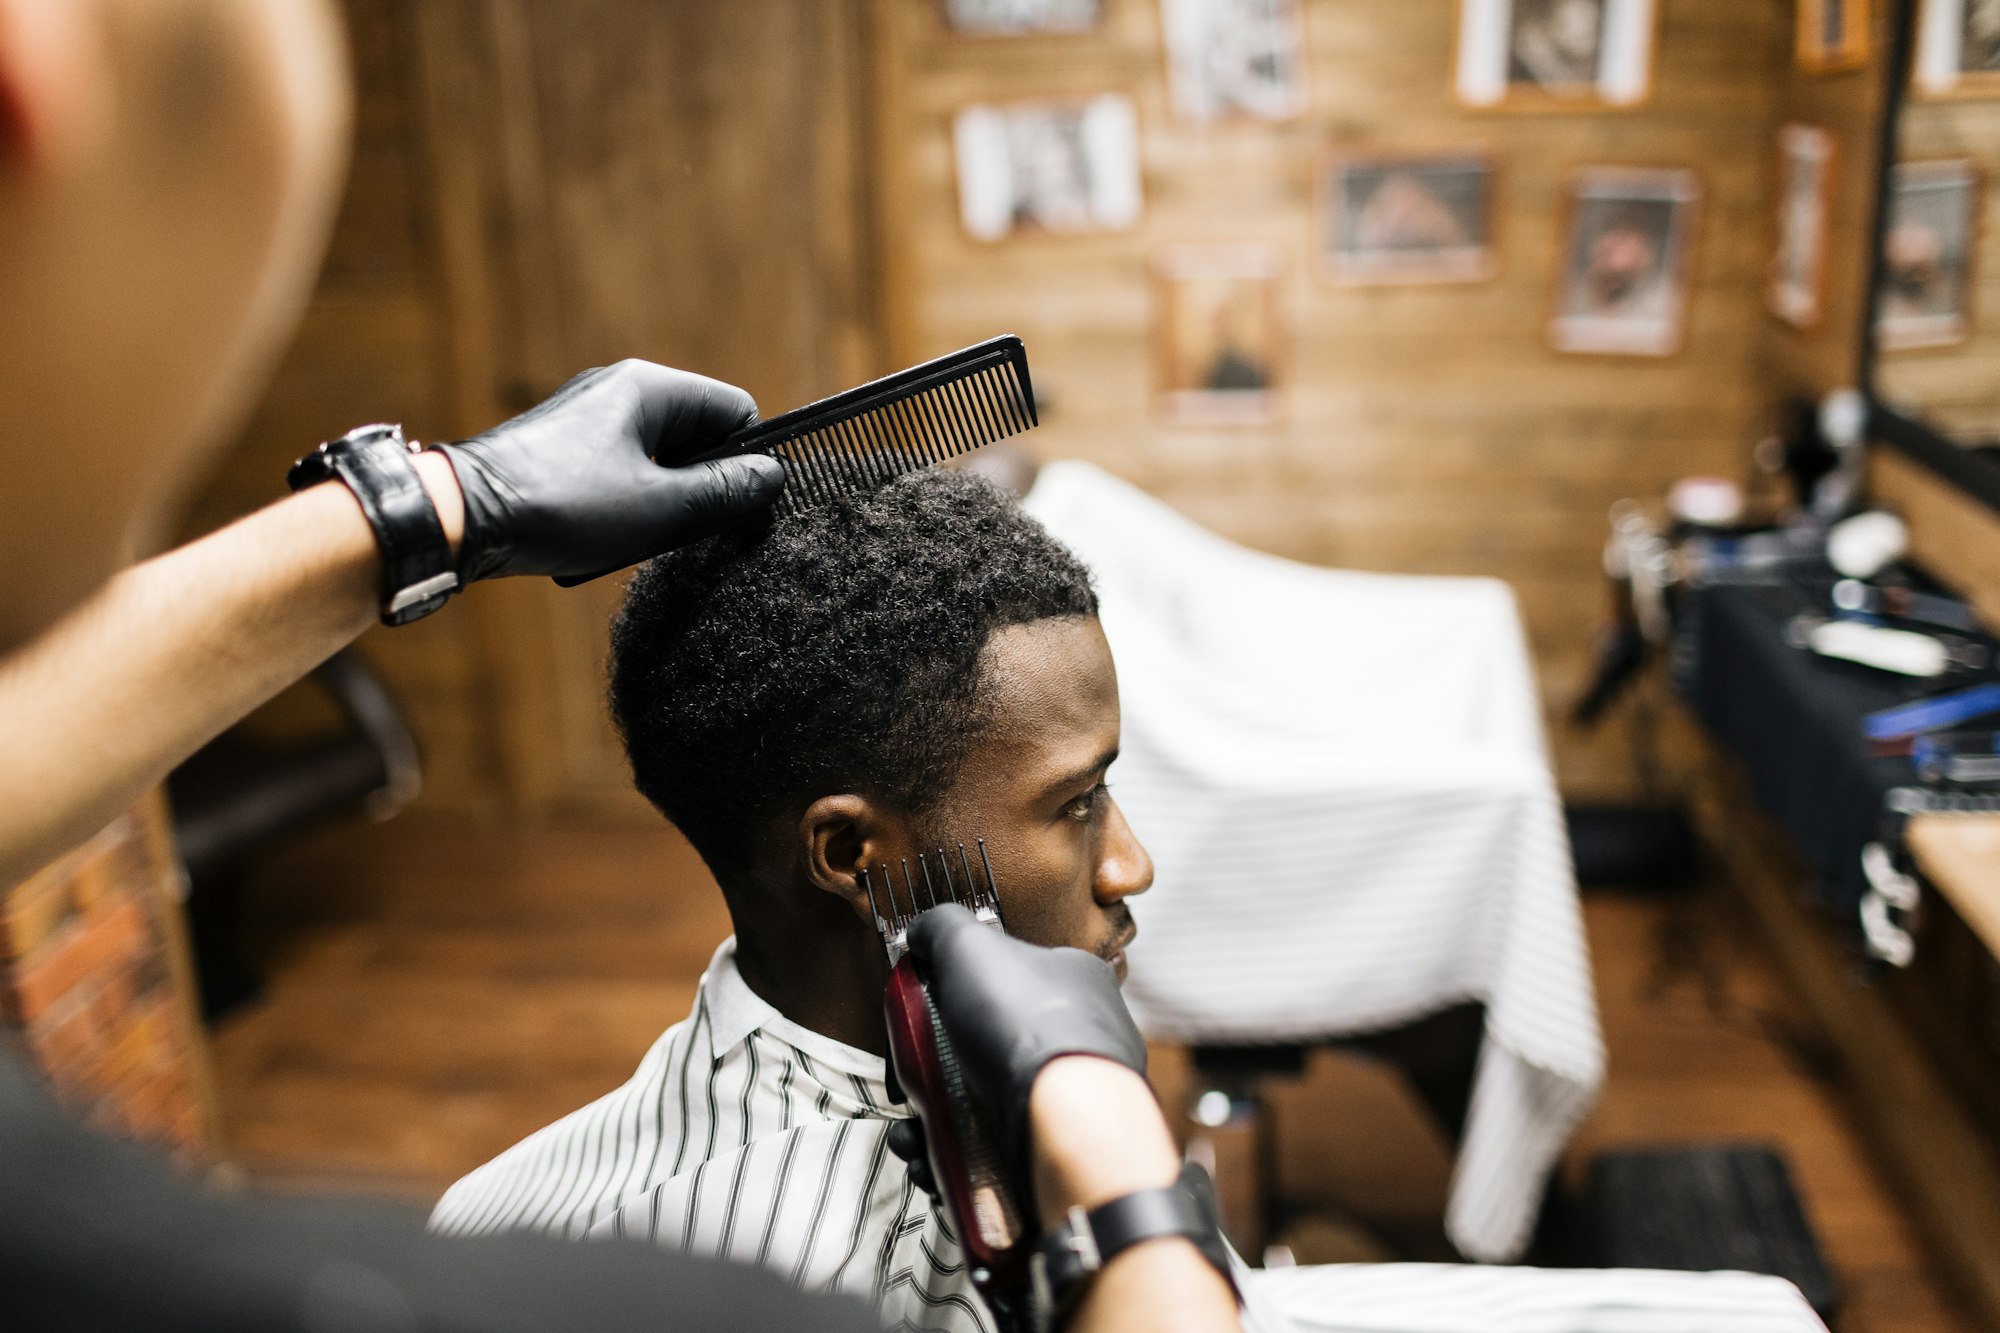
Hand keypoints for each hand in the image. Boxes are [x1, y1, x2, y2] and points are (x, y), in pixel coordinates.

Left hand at [433, 360, 786, 583]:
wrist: (464, 516)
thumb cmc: (564, 506)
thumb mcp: (661, 508)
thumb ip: (725, 492)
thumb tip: (772, 478)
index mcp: (650, 388)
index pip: (735, 411)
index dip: (747, 463)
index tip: (738, 509)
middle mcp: (619, 389)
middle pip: (697, 436)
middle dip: (701, 487)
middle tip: (685, 531)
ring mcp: (587, 417)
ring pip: (659, 459)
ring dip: (662, 503)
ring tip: (636, 538)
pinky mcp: (562, 447)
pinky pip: (620, 471)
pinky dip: (625, 506)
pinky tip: (604, 538)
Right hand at [902, 904, 1147, 1184]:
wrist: (1066, 1123)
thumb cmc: (1024, 1025)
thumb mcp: (970, 945)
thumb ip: (942, 927)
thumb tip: (921, 932)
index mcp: (1070, 983)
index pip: (1004, 979)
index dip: (952, 996)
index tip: (917, 1017)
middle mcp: (1075, 1040)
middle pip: (983, 1050)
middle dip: (931, 1074)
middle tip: (907, 1088)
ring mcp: (1066, 1101)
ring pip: (982, 1110)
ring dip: (933, 1125)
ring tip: (913, 1139)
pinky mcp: (1053, 1151)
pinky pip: (992, 1156)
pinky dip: (953, 1162)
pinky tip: (932, 1166)